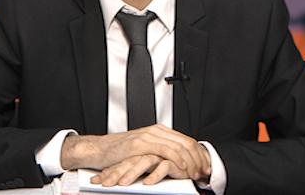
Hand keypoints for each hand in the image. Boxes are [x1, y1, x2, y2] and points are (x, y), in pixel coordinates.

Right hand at [61, 124, 210, 180]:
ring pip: (179, 146)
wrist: (99, 150)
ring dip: (191, 161)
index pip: (186, 140)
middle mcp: (156, 131)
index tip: (205, 166)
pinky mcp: (141, 144)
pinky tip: (183, 168)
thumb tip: (178, 161)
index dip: (199, 154)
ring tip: (196, 173)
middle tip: (204, 172)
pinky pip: (165, 151)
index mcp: (159, 131)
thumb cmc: (119, 153)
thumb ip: (160, 151)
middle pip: (186, 142)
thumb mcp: (144, 150)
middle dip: (199, 159)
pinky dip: (177, 160)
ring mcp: (149, 136)